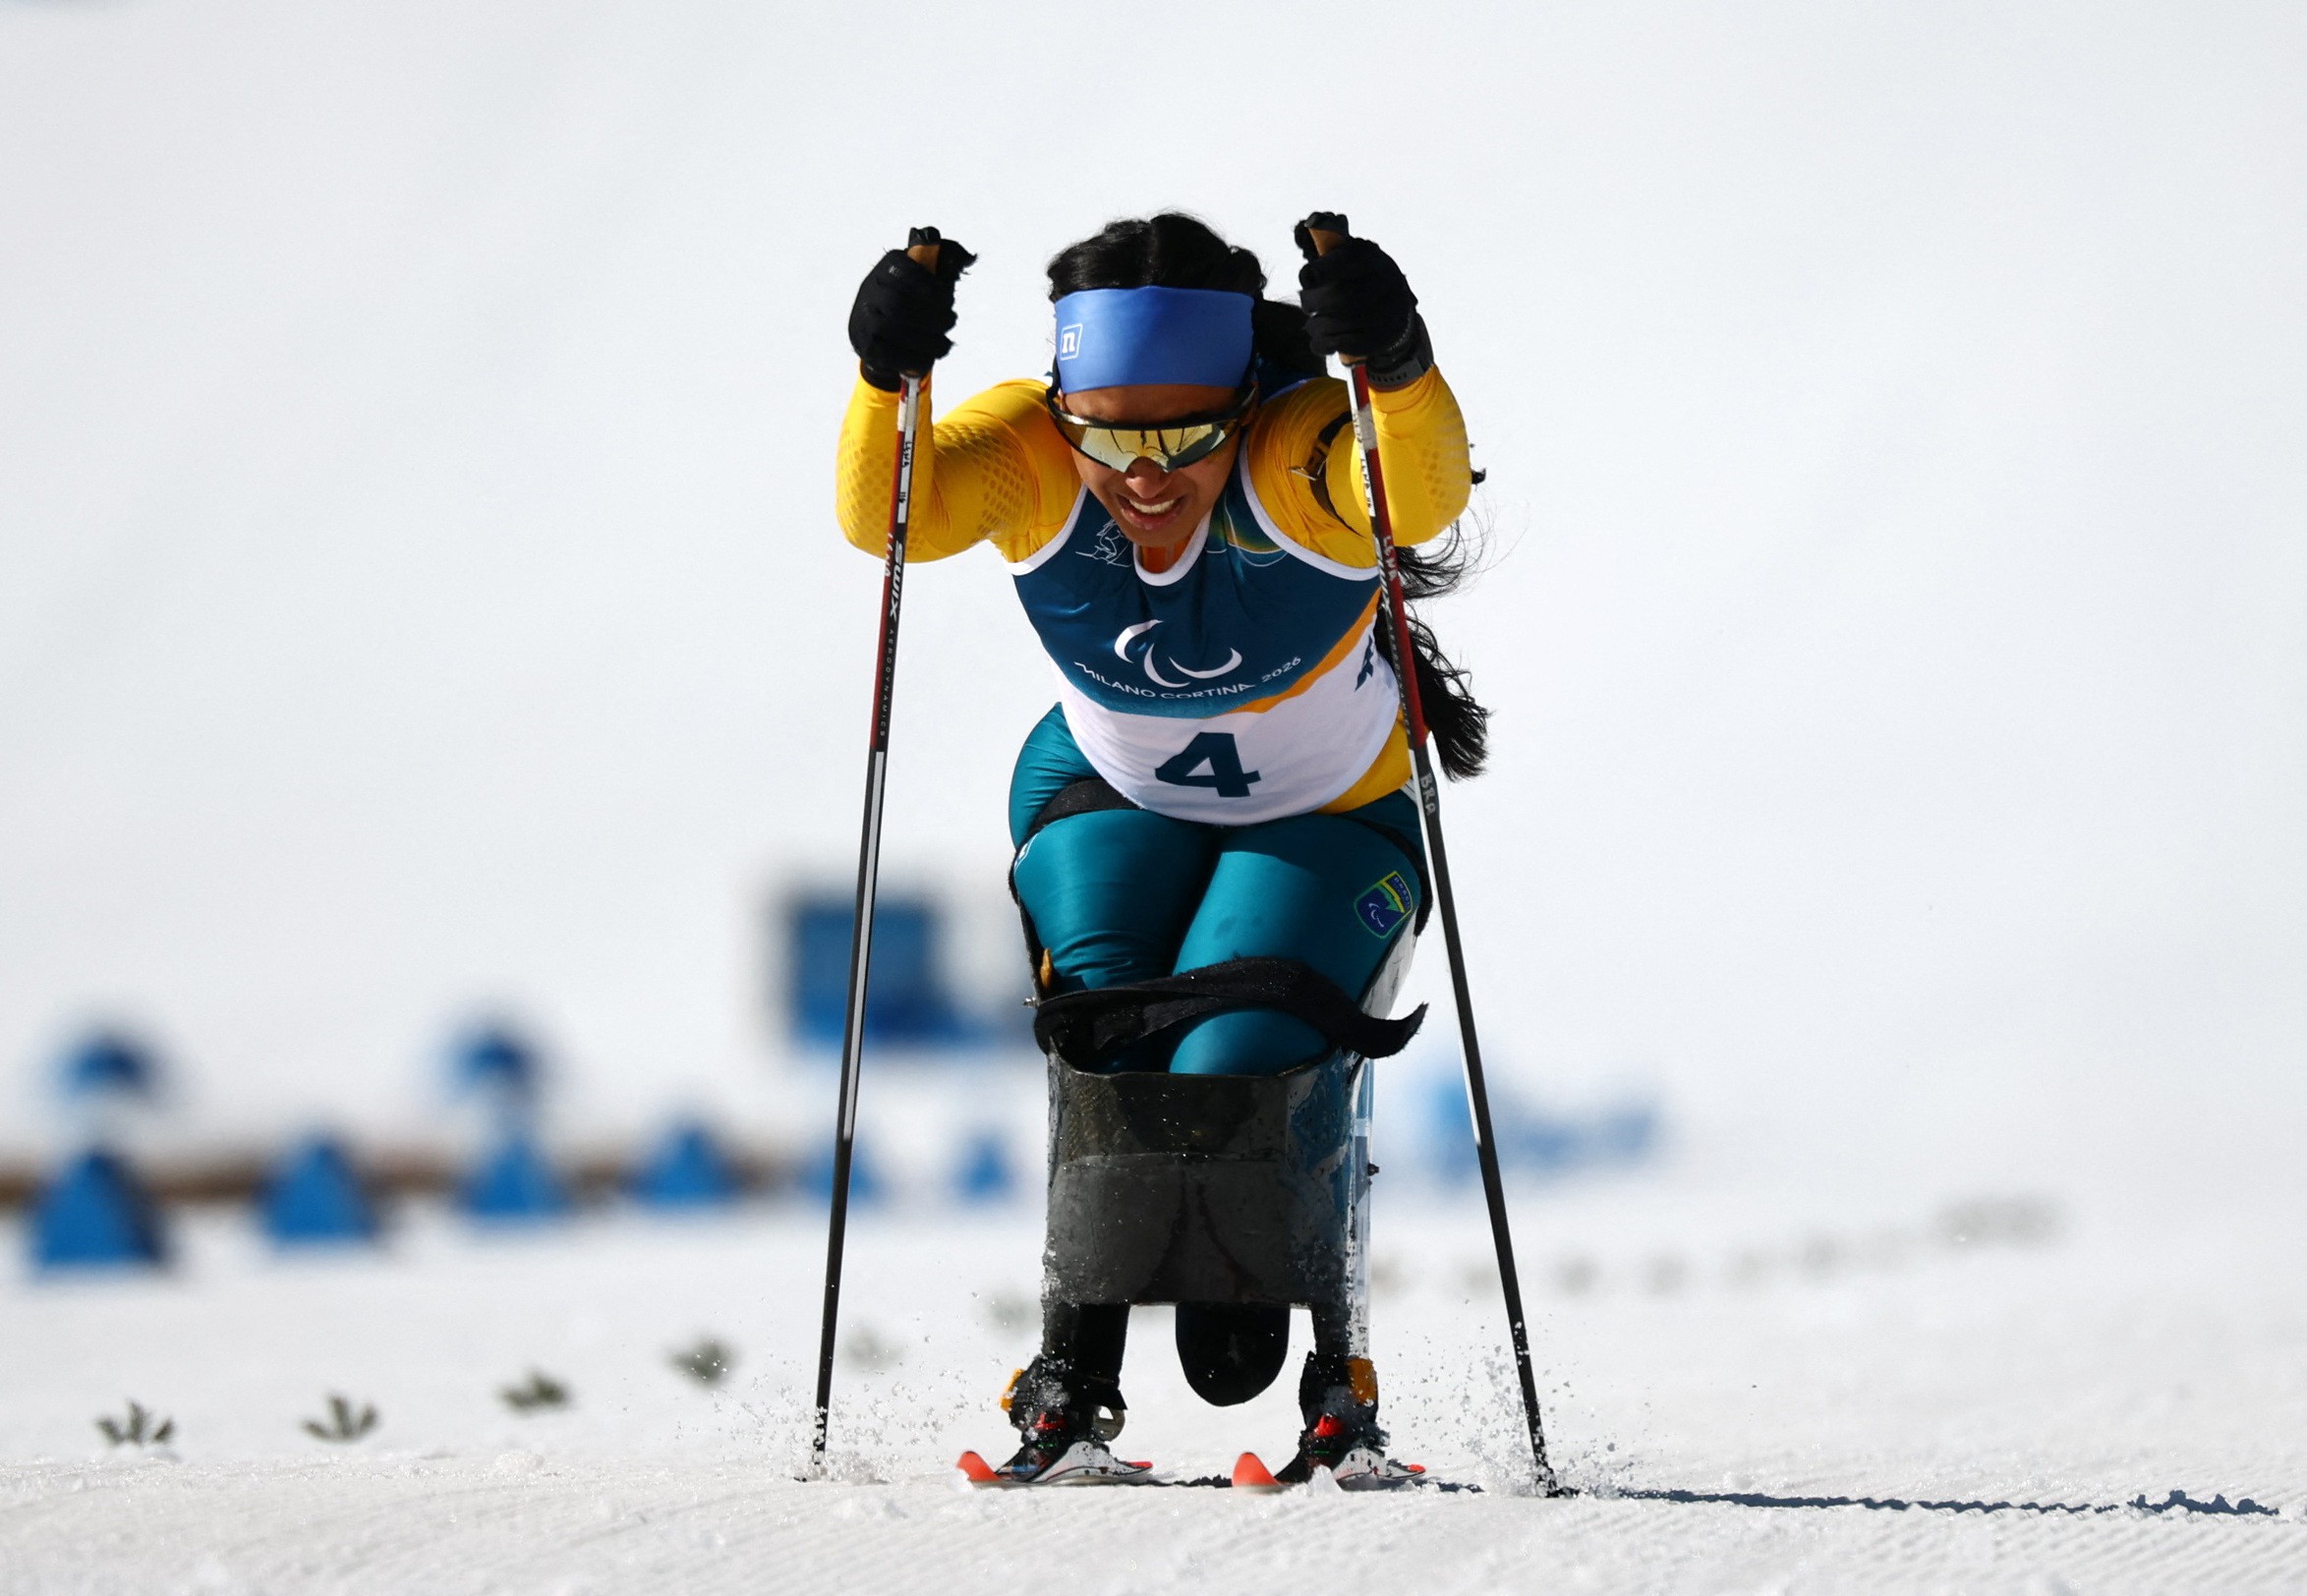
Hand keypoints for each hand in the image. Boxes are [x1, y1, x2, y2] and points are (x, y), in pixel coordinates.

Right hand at [848, 226, 977, 389]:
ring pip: (896, 331)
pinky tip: (930, 357)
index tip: (946, 298)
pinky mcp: (867, 346)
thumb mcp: (923, 279)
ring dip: (928, 340)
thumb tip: (970, 257)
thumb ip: (942, 265)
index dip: (928, 285)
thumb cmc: (908, 301)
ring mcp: (864, 320)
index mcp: (887, 269)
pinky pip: (892, 355)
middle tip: (951, 321)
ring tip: (945, 343)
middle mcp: (870, 291)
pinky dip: (916, 358)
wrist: (873, 334)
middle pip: (899, 304)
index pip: (903, 270)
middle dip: (932, 316)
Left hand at [1292, 211, 1429, 385]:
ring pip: (1344, 323)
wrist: (1393, 309)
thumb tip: (1304, 225)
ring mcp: (1390, 312)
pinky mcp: (1385, 337)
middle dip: (1315, 302)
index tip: (1305, 279)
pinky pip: (1349, 345)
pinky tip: (1319, 339)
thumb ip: (1325, 243)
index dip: (1323, 270)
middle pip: (1344, 297)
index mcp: (1373, 257)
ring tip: (1312, 324)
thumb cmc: (1356, 278)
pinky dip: (1327, 343)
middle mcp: (1388, 282)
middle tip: (1306, 305)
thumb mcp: (1345, 256)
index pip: (1348, 261)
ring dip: (1319, 325)